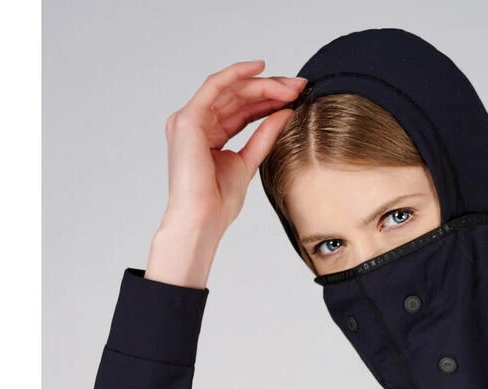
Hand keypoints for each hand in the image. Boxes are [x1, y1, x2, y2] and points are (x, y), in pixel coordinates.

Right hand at [161, 59, 305, 234]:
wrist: (202, 220)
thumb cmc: (218, 204)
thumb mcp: (249, 162)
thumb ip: (264, 136)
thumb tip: (285, 113)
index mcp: (206, 135)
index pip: (240, 109)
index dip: (269, 100)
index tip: (296, 97)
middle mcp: (195, 124)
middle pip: (236, 96)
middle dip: (270, 88)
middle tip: (299, 86)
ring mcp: (188, 120)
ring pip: (230, 89)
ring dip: (262, 84)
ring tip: (290, 86)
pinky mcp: (188, 119)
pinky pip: (215, 86)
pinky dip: (237, 74)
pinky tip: (260, 69)